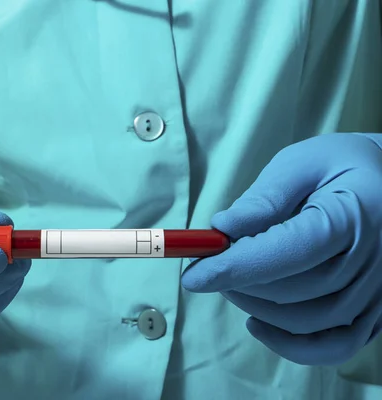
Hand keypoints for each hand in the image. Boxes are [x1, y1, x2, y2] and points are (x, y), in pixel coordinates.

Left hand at [182, 133, 381, 364]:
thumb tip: (221, 228)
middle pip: (293, 291)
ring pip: (306, 322)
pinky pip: (334, 346)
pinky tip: (257, 322)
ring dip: (255, 306)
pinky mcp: (376, 310)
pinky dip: (291, 345)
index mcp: (352, 216)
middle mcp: (373, 260)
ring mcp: (378, 291)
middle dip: (238, 282)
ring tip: (232, 281)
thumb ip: (264, 197)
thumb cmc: (341, 166)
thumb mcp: (301, 163)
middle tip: (210, 264)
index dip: (235, 267)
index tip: (193, 275)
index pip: (288, 253)